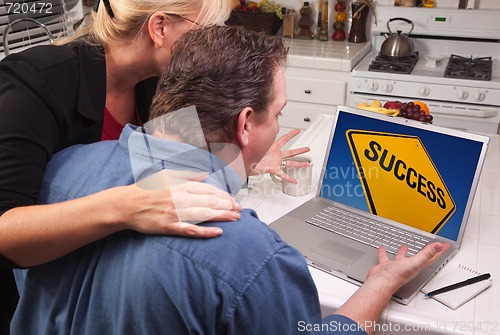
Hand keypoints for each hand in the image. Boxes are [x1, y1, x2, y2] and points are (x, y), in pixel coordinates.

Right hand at [120, 170, 241, 237]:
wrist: (127, 204)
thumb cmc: (146, 189)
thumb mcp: (167, 175)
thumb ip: (187, 175)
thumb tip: (205, 174)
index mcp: (180, 185)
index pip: (208, 190)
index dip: (224, 195)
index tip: (234, 200)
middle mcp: (180, 197)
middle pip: (209, 201)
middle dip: (227, 205)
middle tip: (240, 210)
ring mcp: (175, 212)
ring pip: (204, 214)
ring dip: (222, 216)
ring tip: (235, 218)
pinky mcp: (169, 226)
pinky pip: (190, 229)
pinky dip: (205, 231)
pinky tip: (218, 232)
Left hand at [251, 129, 309, 182]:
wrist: (244, 164)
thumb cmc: (249, 154)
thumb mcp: (255, 144)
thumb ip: (257, 136)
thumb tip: (253, 126)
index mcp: (272, 147)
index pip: (284, 139)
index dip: (291, 134)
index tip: (297, 131)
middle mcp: (276, 155)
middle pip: (291, 152)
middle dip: (300, 151)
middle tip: (307, 149)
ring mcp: (275, 162)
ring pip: (290, 163)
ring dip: (299, 164)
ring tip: (307, 164)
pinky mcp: (273, 169)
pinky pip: (283, 174)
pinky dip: (289, 178)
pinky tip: (294, 180)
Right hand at [366, 242, 449, 290]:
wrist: (381, 282)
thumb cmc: (397, 276)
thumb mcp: (414, 262)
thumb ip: (426, 254)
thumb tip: (438, 247)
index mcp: (416, 266)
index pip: (431, 257)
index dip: (439, 251)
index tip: (445, 245)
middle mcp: (408, 266)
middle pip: (419, 257)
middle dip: (424, 251)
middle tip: (427, 246)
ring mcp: (397, 266)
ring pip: (402, 257)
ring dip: (403, 251)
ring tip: (404, 246)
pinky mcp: (386, 266)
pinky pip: (386, 257)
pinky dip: (385, 253)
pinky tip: (383, 249)